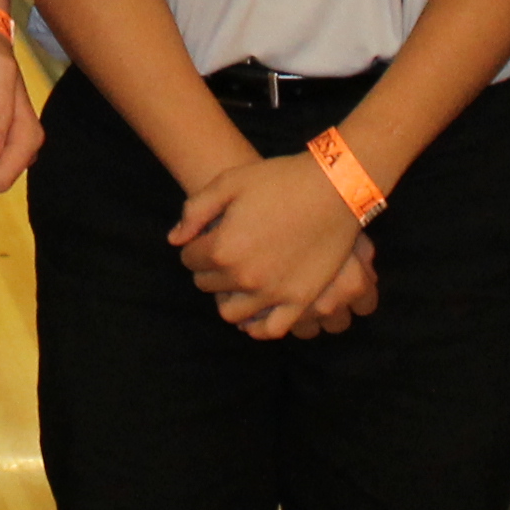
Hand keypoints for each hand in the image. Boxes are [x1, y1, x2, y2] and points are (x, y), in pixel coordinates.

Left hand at [170, 152, 380, 338]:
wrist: (334, 188)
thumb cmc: (279, 180)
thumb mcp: (229, 182)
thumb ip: (195, 211)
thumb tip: (175, 240)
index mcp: (222, 248)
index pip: (189, 259)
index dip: (195, 245)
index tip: (208, 237)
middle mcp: (244, 277)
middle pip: (208, 285)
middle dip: (209, 269)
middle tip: (224, 255)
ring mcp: (274, 293)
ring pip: (232, 313)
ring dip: (228, 297)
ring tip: (238, 281)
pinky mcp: (300, 300)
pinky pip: (271, 329)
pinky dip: (257, 326)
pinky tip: (255, 311)